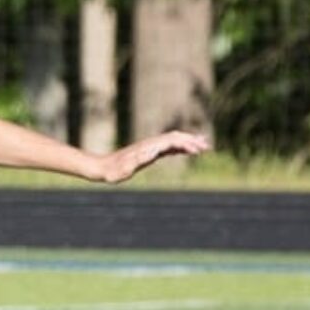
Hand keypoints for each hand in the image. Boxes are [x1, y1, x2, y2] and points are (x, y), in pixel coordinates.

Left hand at [88, 131, 210, 182]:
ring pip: (173, 141)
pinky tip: (188, 152)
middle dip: (192, 141)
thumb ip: (138, 160)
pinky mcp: (149, 153)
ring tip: (204, 146)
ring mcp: (150, 147)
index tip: (197, 151)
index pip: (171, 141)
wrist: (102, 168)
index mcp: (148, 147)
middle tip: (207, 146)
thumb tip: (153, 151)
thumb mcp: (125, 168)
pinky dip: (180, 148)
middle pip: (175, 138)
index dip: (185, 144)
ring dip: (188, 142)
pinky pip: (168, 148)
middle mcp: (150, 144)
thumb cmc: (113, 171)